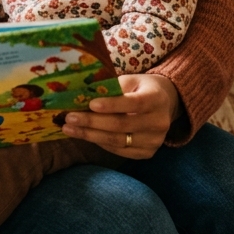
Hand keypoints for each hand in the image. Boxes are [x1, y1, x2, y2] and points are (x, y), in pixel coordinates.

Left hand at [62, 74, 180, 159]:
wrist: (165, 104)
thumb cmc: (141, 88)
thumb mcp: (131, 80)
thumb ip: (112, 86)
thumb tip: (82, 93)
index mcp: (156, 99)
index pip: (133, 103)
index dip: (111, 105)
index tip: (90, 104)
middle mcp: (159, 122)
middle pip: (121, 125)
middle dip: (92, 122)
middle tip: (69, 118)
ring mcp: (155, 141)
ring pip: (118, 141)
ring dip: (90, 135)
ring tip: (69, 129)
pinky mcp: (148, 153)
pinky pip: (120, 151)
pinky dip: (101, 143)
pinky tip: (86, 135)